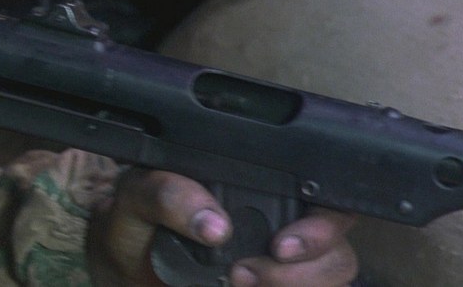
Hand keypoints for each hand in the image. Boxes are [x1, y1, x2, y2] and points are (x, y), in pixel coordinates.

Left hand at [87, 168, 357, 285]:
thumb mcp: (139, 196)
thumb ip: (168, 194)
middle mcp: (285, 224)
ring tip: (236, 283)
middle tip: (245, 273)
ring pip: (332, 278)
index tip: (283, 246)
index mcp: (262, 186)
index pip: (325, 194)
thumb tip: (215, 225)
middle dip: (305, 266)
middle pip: (337, 247)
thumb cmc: (136, 222)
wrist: (125, 268)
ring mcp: (287, 267)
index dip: (323, 223)